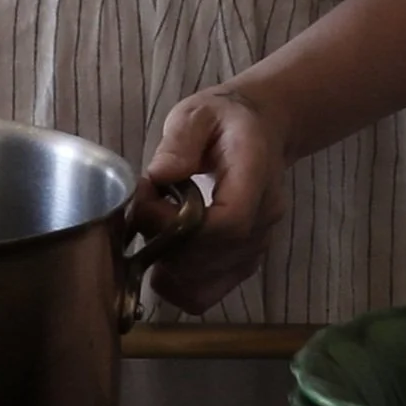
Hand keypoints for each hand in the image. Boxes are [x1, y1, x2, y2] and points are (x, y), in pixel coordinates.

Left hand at [130, 86, 290, 313]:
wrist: (261, 130)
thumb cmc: (225, 118)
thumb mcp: (198, 113)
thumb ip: (180, 140)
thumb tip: (160, 176)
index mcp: (256, 175)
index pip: (231, 221)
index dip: (182, 225)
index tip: (147, 202)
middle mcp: (264, 218)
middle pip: (217, 257)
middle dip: (166, 244)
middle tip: (141, 213)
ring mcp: (257, 245)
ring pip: (211, 283)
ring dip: (169, 267)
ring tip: (153, 231)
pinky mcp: (244, 262)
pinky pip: (211, 292)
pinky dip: (180, 285)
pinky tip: (165, 255)